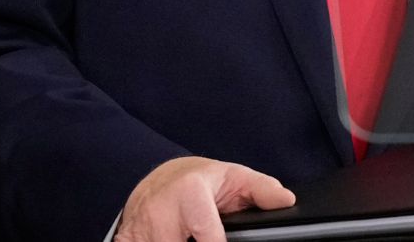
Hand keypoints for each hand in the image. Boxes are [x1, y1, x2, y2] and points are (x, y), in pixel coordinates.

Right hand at [114, 156, 295, 241]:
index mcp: (190, 191)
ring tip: (192, 236)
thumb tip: (287, 200)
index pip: (206, 233)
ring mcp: (139, 227)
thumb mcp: (235, 177)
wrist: (160, 179)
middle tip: (202, 236)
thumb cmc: (202, 181)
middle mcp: (160, 209)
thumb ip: (262, 190)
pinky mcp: (126, 239)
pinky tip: (177, 239)